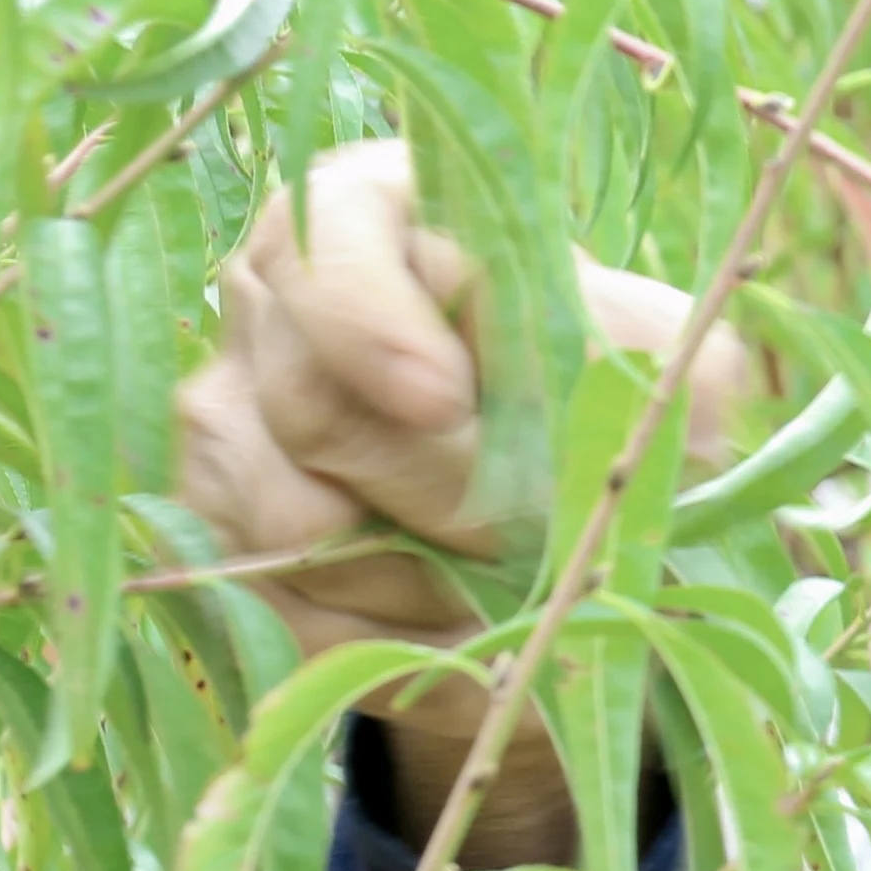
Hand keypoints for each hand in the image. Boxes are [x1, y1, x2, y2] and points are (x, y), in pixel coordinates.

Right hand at [172, 140, 718, 861]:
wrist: (538, 486)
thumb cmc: (586, 379)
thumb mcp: (646, 342)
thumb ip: (650, 350)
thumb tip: (657, 415)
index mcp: (362, 214)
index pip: (326, 251)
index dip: (372, 322)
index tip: (442, 394)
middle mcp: (266, 304)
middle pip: (317, 411)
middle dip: (449, 493)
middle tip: (539, 534)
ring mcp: (222, 422)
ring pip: (293, 530)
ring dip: (429, 584)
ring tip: (517, 592)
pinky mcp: (213, 540)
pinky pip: (288, 620)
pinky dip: (398, 655)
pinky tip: (476, 657)